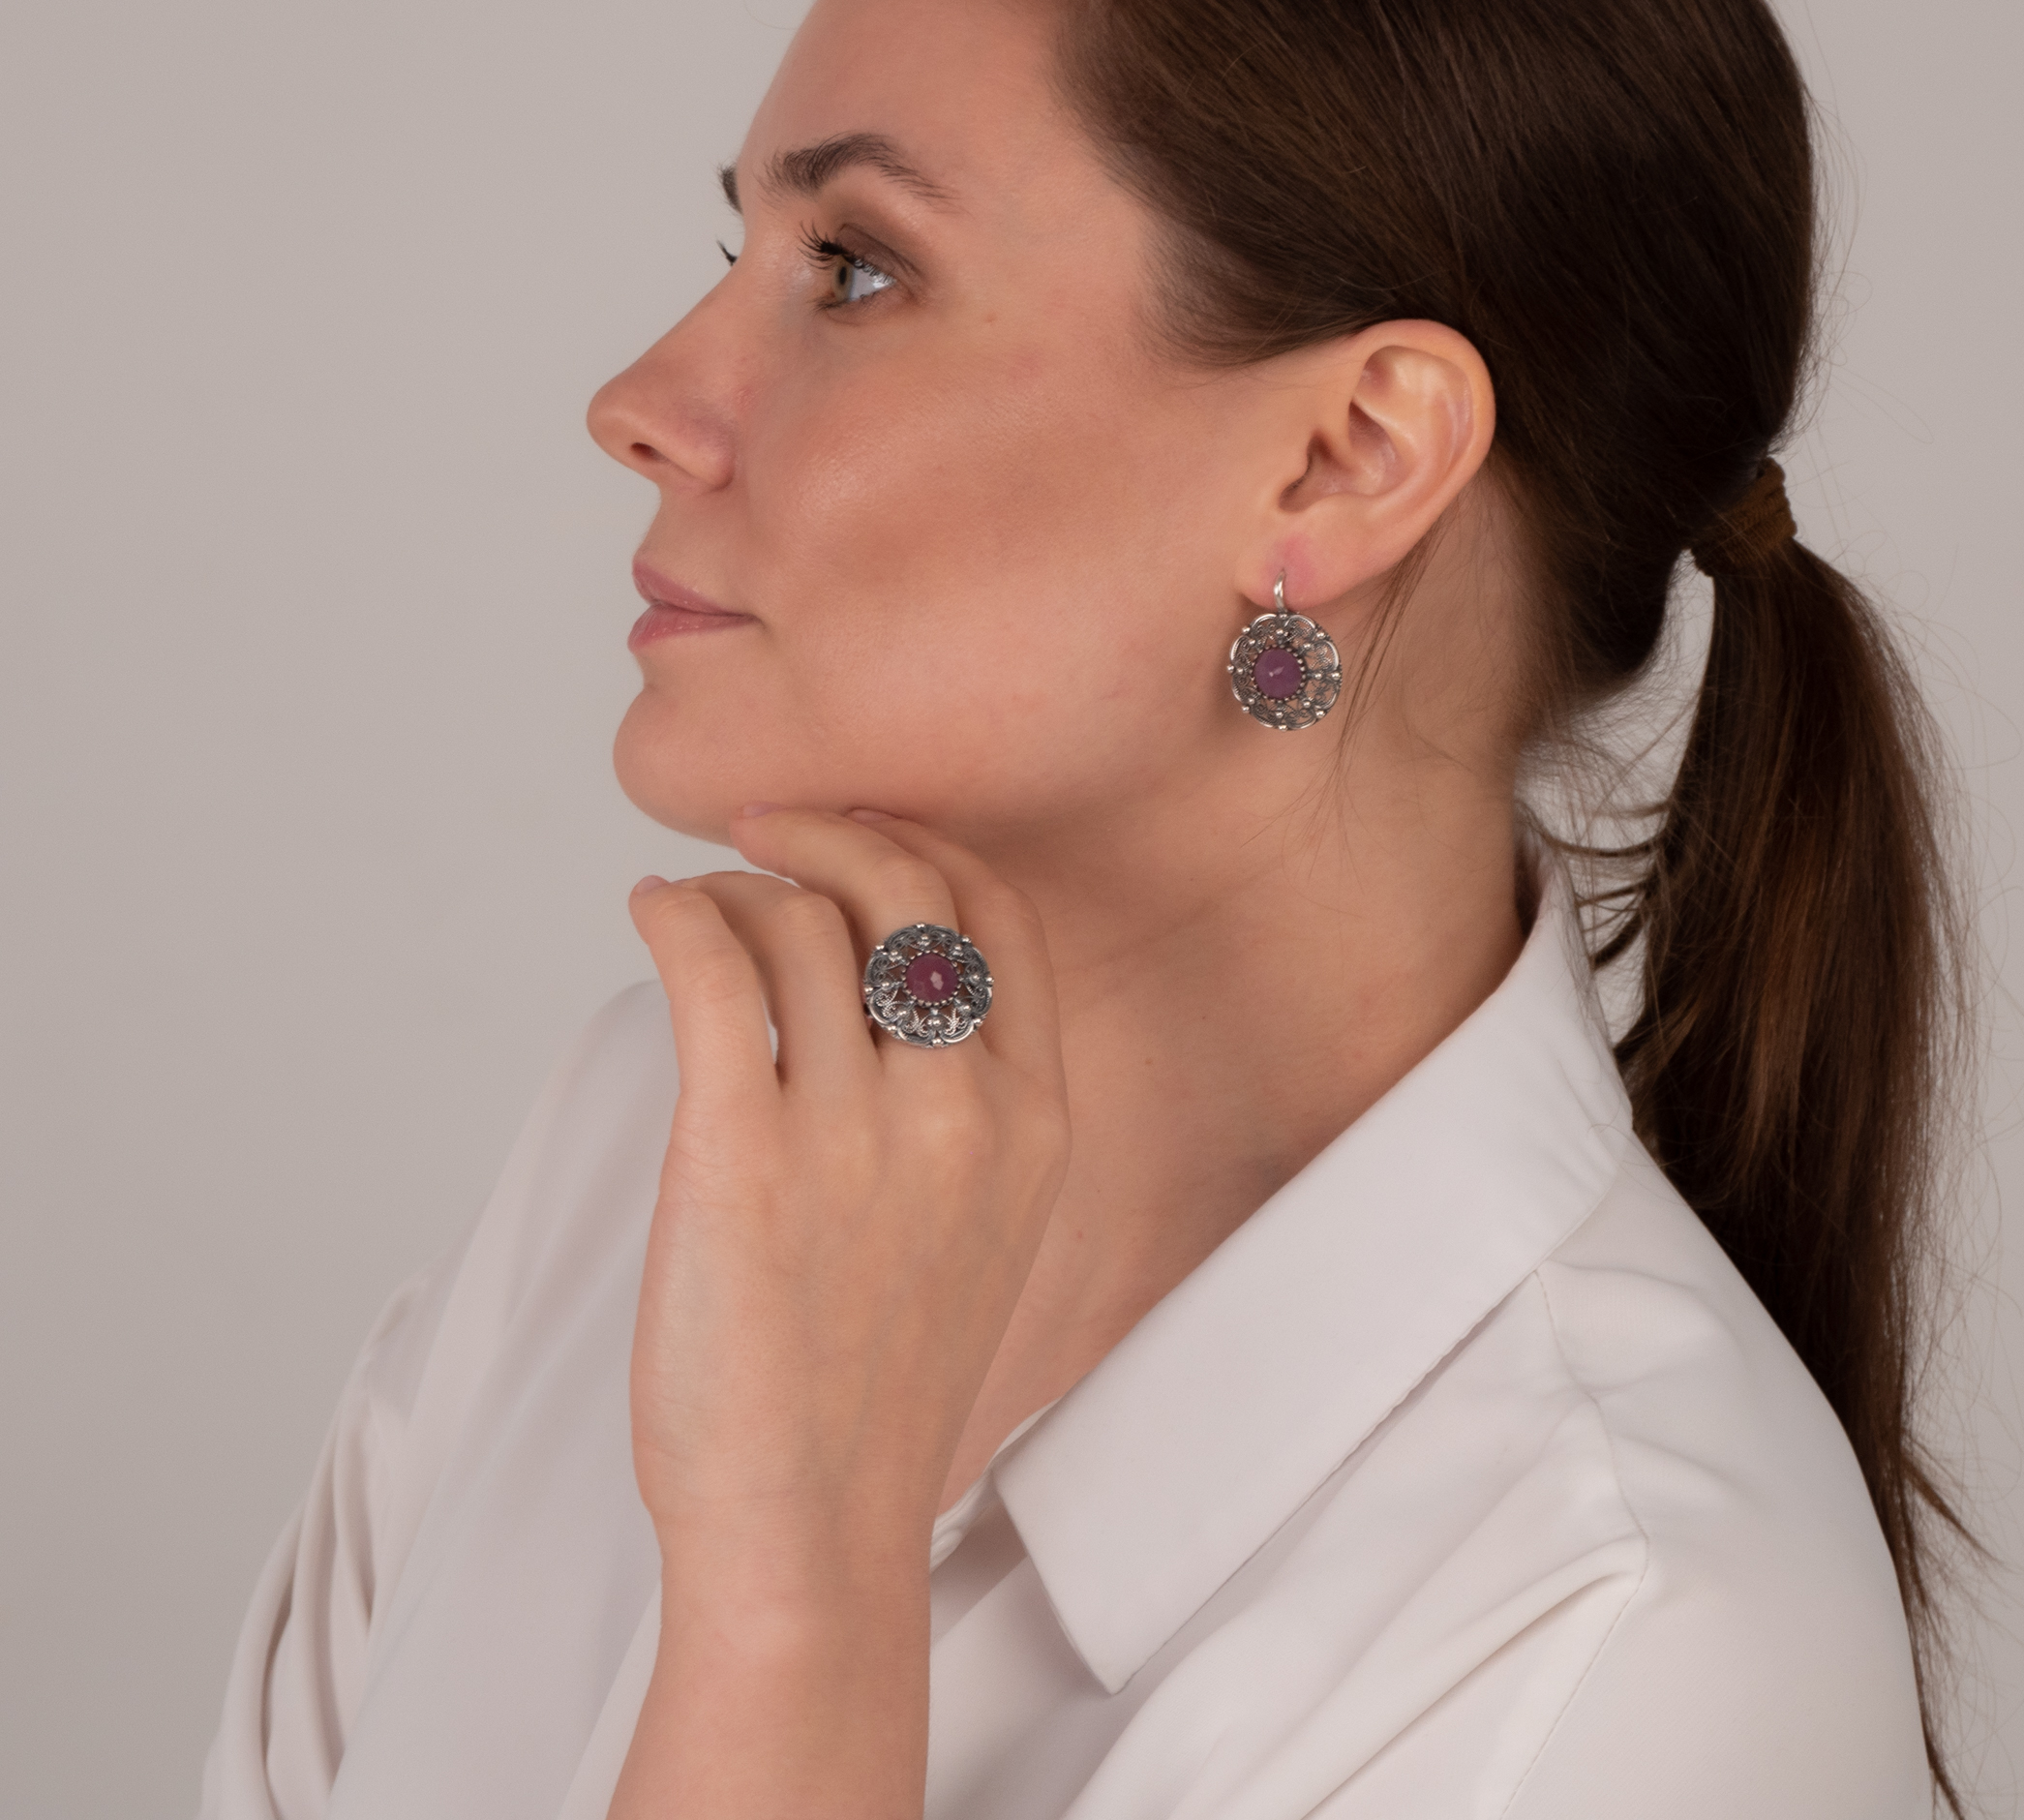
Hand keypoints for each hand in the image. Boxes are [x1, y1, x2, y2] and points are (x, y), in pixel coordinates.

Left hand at [610, 809, 1069, 1819]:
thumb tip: (871, 966)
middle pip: (903, 888)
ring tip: (696, 915)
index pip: (998, 917)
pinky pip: (707, 969)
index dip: (924, 846)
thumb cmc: (881, 1383)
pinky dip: (672, 913)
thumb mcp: (988, 1228)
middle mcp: (964, 1108)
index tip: (860, 833)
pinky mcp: (744, 1155)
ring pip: (795, 920)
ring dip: (736, 890)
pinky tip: (651, 914)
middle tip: (763, 828)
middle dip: (827, 831)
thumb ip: (969, 1102)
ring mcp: (858, 1130)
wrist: (809, 1531)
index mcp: (1037, 1120)